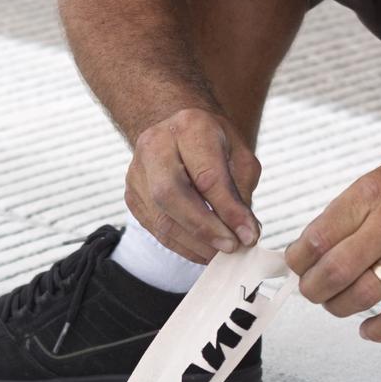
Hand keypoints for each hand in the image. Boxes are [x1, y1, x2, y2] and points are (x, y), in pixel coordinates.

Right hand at [126, 108, 261, 263]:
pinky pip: (154, 228)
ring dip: (193, 243)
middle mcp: (155, 145)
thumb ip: (241, 194)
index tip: (248, 236)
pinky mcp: (132, 195)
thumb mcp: (238, 157)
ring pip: (160, 218)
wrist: (178, 130)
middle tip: (230, 247)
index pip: (207, 176)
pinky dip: (180, 245)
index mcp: (189, 127)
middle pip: (170, 194)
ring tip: (219, 254)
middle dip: (204, 228)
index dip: (228, 211)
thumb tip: (245, 234)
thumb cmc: (213, 144)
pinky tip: (201, 251)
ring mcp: (137, 171)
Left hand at [285, 156, 380, 340]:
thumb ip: (343, 215)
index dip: (297, 261)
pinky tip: (365, 327)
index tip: (297, 267)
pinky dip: (374, 331)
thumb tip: (303, 253)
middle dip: (311, 290)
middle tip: (312, 291)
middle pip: (332, 273)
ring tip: (337, 303)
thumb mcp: (380, 182)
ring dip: (337, 308)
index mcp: (372, 194)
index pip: (316, 239)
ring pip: (359, 298)